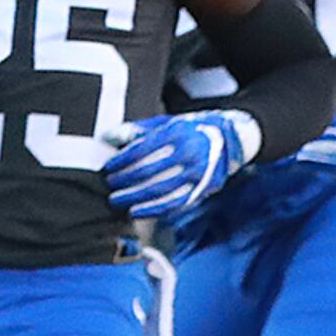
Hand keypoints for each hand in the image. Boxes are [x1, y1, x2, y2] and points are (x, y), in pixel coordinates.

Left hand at [101, 110, 259, 222]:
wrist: (228, 140)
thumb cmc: (190, 131)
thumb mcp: (166, 123)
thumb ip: (137, 130)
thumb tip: (109, 136)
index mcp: (176, 133)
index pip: (141, 150)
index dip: (121, 161)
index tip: (108, 168)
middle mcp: (189, 153)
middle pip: (148, 172)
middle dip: (124, 182)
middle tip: (110, 186)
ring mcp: (198, 173)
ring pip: (161, 191)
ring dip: (135, 199)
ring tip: (119, 202)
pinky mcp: (204, 189)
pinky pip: (177, 204)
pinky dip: (156, 210)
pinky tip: (140, 212)